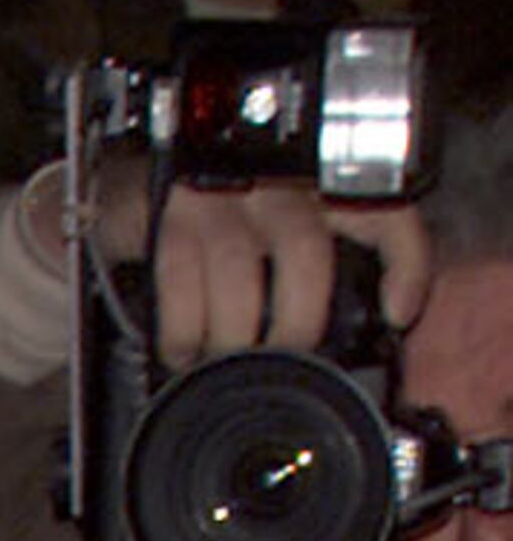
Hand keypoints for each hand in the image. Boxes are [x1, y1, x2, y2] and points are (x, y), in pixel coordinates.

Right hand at [125, 174, 429, 366]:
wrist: (136, 178)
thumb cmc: (219, 211)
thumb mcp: (281, 222)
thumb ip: (316, 262)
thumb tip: (360, 323)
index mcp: (318, 183)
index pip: (381, 212)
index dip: (403, 264)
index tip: (399, 312)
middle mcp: (275, 181)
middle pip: (306, 256)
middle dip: (295, 326)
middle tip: (281, 359)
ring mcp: (219, 197)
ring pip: (241, 278)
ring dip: (233, 337)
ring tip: (224, 362)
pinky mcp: (167, 217)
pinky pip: (180, 287)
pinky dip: (184, 334)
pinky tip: (184, 349)